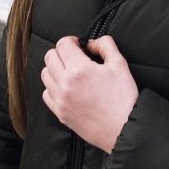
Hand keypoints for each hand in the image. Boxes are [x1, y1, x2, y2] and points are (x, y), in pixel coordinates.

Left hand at [41, 35, 138, 153]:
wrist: (123, 128)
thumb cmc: (123, 97)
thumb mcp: (119, 63)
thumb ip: (105, 44)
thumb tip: (91, 43)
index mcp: (79, 69)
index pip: (62, 44)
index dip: (72, 40)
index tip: (80, 46)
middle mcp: (65, 84)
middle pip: (50, 57)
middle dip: (62, 52)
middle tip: (75, 57)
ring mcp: (60, 100)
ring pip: (45, 74)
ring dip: (56, 68)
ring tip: (71, 72)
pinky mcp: (60, 113)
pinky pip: (46, 94)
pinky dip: (53, 87)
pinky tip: (67, 87)